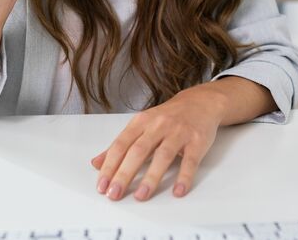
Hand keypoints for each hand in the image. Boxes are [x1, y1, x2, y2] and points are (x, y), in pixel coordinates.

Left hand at [90, 86, 224, 201]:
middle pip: (138, 151)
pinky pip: (190, 161)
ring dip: (151, 177)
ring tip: (141, 196)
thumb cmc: (168, 117)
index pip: (121, 145)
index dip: (109, 166)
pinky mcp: (197, 141)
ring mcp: (179, 132)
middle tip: (114, 194)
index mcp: (141, 122)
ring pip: (163, 156)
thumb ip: (120, 145)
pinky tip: (178, 191)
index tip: (101, 185)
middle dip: (124, 174)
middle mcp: (158, 125)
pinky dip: (184, 176)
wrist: (200, 102)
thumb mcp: (141, 124)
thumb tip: (96, 164)